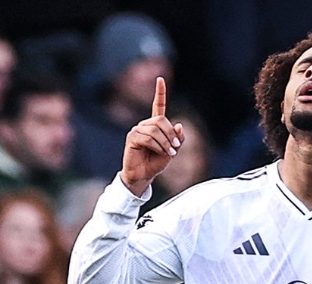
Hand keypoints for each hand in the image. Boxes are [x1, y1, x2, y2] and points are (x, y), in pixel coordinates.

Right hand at [120, 77, 184, 195]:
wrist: (144, 175)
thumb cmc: (156, 163)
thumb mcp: (172, 151)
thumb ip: (177, 139)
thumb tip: (179, 124)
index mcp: (155, 126)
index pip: (157, 106)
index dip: (159, 93)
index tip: (160, 79)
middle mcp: (145, 125)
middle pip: (161, 120)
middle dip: (171, 134)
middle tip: (175, 148)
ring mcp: (137, 130)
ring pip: (155, 130)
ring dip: (165, 143)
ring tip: (168, 153)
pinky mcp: (132, 137)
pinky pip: (148, 137)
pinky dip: (158, 146)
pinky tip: (160, 153)